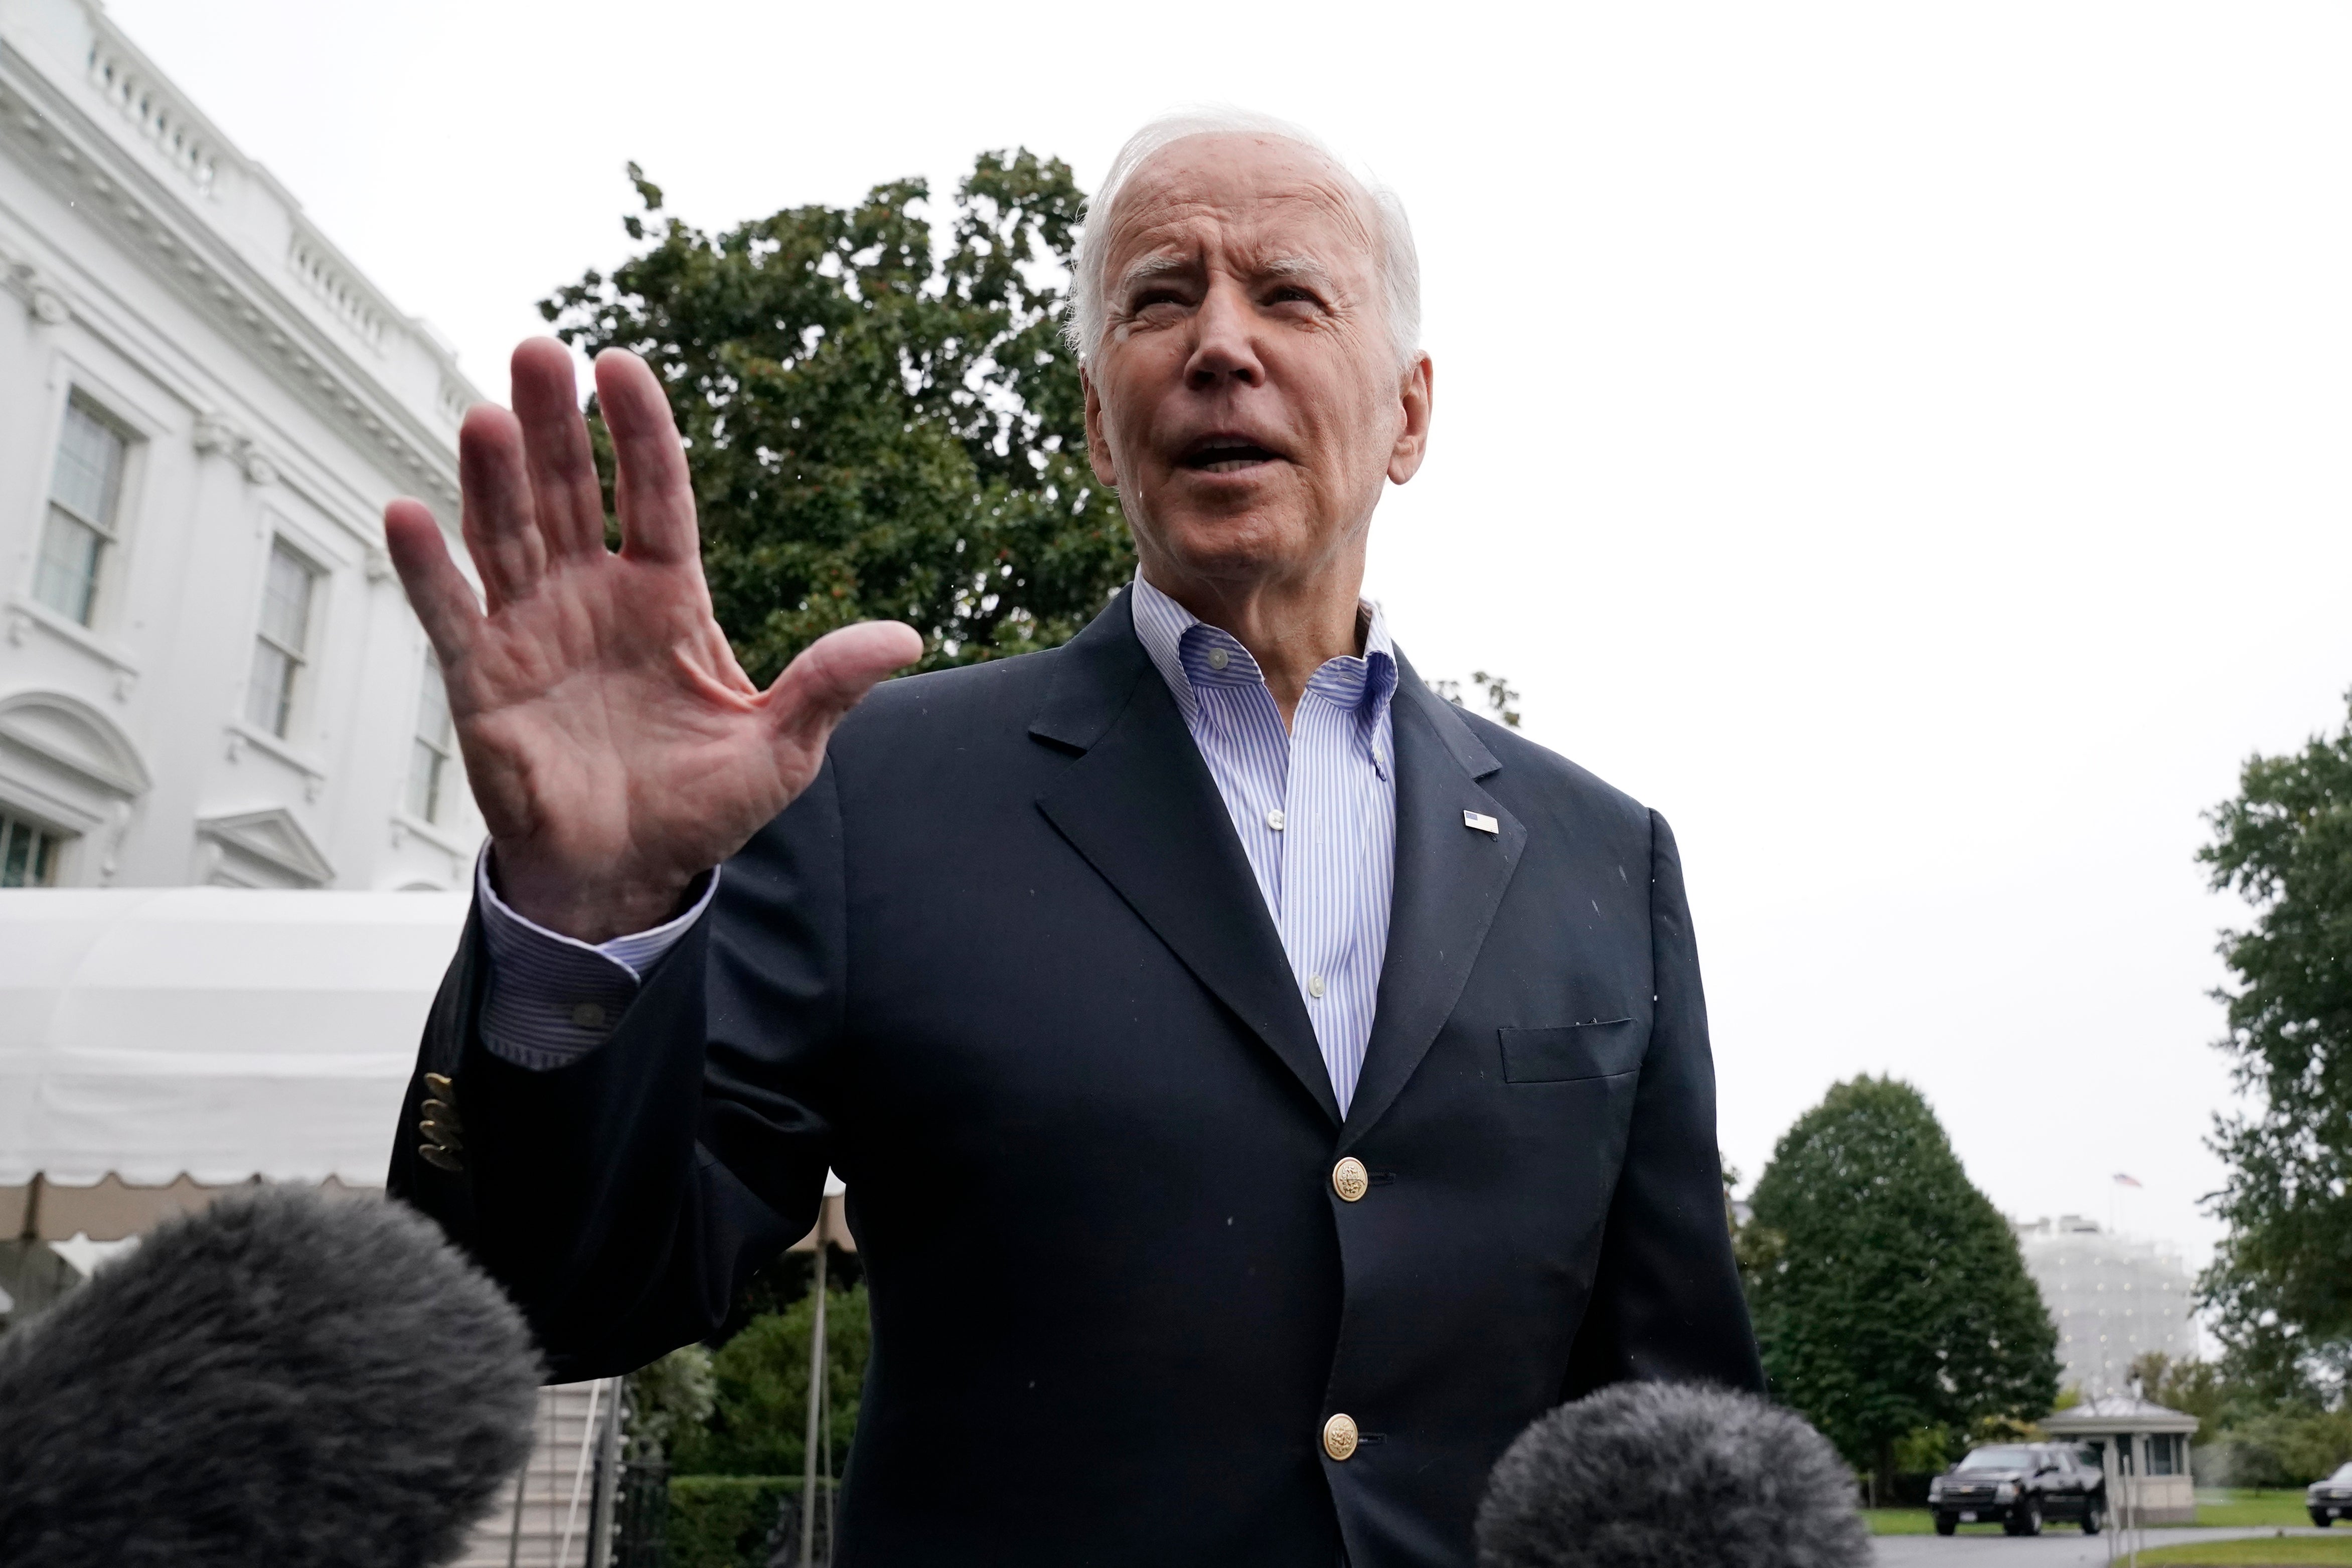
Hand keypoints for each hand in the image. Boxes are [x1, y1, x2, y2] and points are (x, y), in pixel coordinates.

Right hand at [383, 339, 920, 940]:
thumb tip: (905, 638)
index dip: (640, 432)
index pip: (656, 494)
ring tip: (485, 416)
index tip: (621, 365)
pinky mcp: (481, 678)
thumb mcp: (781, 749)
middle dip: (554, 424)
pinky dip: (427, 567)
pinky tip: (406, 512)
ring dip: (491, 475)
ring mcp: (532, 629)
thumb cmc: (699, 807)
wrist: (628, 875)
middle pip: (570, 492)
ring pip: (507, 534)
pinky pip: (449, 613)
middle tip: (539, 351)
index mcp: (668, 597)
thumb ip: (828, 685)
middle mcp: (594, 596)